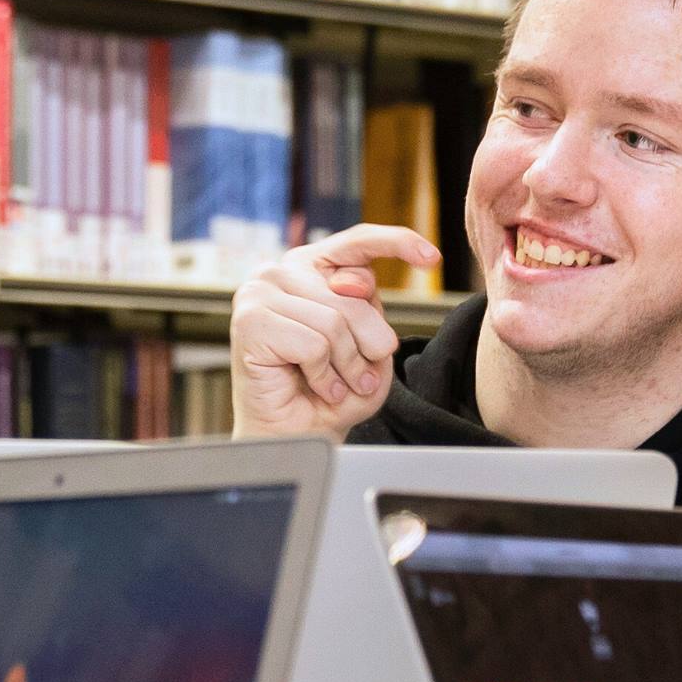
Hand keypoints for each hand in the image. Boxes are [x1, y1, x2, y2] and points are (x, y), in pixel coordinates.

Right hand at [230, 224, 441, 440]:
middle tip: (360, 377)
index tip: (432, 259)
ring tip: (336, 386)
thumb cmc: (326, 395)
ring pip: (335, 321)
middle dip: (369, 343)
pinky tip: (317, 387)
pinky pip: (314, 345)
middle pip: (354, 295)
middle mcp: (279, 273)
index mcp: (309, 269)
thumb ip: (368, 312)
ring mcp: (258, 294)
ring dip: (347, 365)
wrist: (292, 439)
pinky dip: (323, 376)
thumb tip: (349, 283)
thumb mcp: (369, 350)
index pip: (357, 242)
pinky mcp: (249, 321)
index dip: (397, 244)